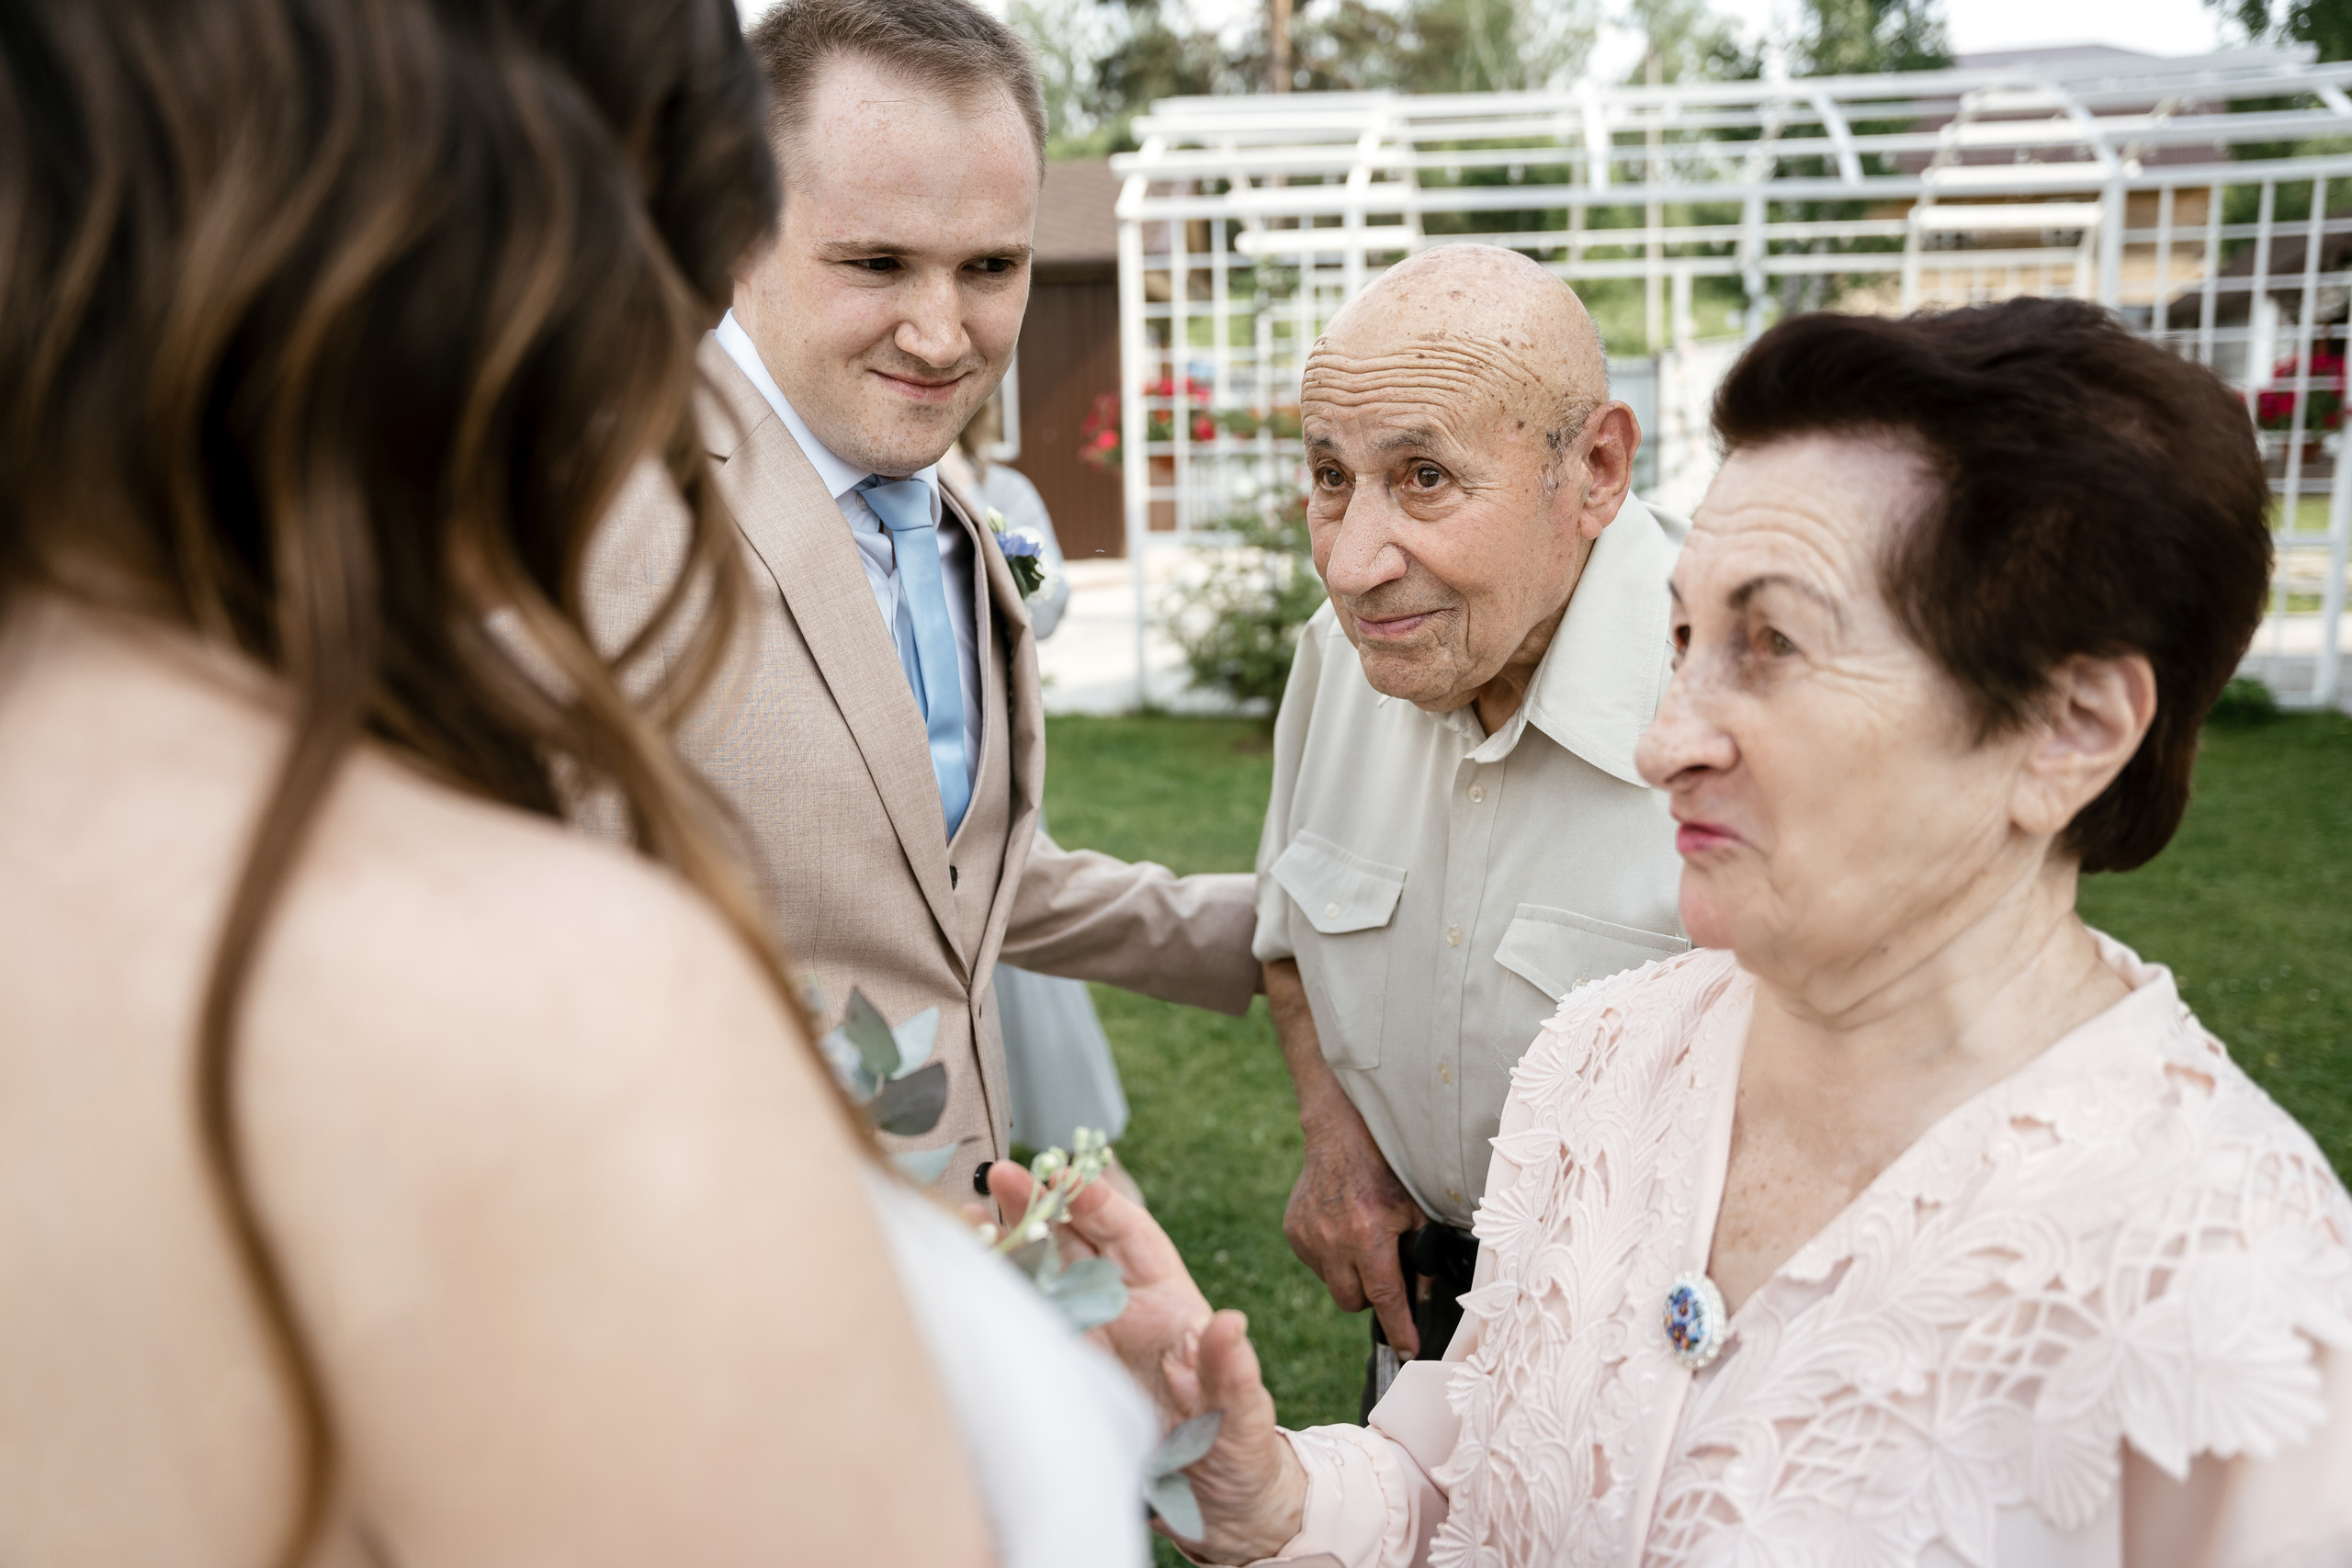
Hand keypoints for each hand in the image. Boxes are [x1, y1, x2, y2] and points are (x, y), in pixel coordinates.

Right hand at [983, 1164, 1305, 1563]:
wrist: (1213, 1498)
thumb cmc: (1235, 1445)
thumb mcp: (1241, 1412)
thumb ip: (1232, 1371)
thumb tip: (1232, 1326)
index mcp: (1167, 1300)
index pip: (1130, 1235)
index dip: (1098, 1202)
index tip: (1068, 1179)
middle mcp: (1122, 1306)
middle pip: (1076, 1239)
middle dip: (1040, 1202)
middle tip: (1002, 1175)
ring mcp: (1088, 1333)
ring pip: (1043, 1272)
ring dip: (1010, 1241)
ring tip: (970, 1216)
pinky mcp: (1064, 1365)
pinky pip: (1029, 1320)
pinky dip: (1000, 1293)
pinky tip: (971, 1273)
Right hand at [1284, 1103, 1426, 1355]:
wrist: (1341, 1135)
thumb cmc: (1386, 1172)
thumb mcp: (1415, 1213)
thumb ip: (1421, 1257)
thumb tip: (1422, 1298)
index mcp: (1369, 1236)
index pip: (1386, 1298)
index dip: (1399, 1328)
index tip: (1409, 1350)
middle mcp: (1334, 1241)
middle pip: (1352, 1302)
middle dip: (1370, 1298)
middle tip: (1381, 1272)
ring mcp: (1308, 1237)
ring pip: (1332, 1285)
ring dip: (1348, 1275)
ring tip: (1359, 1241)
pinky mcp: (1293, 1230)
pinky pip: (1315, 1263)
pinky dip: (1330, 1257)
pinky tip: (1340, 1229)